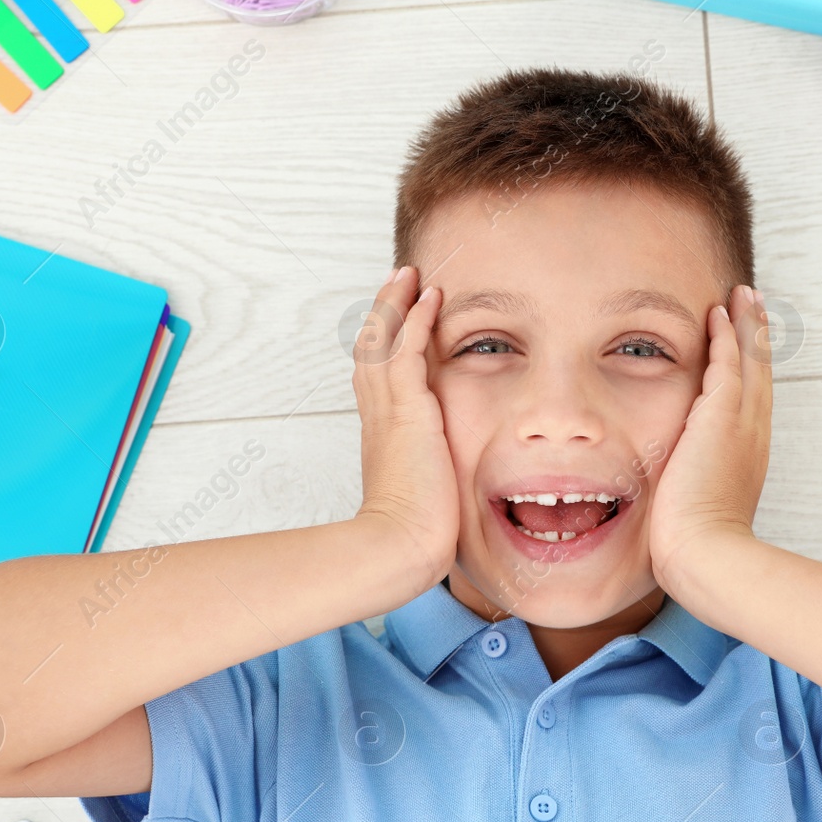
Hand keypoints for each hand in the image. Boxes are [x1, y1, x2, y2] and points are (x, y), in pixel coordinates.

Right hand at [350, 266, 457, 589]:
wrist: (400, 545)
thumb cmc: (414, 535)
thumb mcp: (425, 494)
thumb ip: (434, 476)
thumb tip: (449, 484)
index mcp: (383, 436)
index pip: (379, 378)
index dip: (385, 346)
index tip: (397, 322)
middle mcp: (379, 418)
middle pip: (372, 350)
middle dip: (384, 313)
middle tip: (397, 282)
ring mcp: (390, 412)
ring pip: (384, 343)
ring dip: (396, 305)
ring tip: (410, 276)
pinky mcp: (407, 412)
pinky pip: (406, 353)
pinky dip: (416, 321)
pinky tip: (430, 298)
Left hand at [648, 284, 772, 595]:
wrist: (708, 554)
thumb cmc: (698, 548)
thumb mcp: (699, 515)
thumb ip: (690, 496)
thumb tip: (674, 505)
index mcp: (747, 457)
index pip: (751, 404)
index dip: (751, 373)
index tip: (747, 350)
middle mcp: (753, 436)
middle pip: (760, 374)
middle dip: (756, 339)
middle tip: (754, 306)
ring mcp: (742, 424)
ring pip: (749, 362)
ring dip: (745, 326)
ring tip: (742, 297)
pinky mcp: (721, 417)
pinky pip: (727, 363)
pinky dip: (725, 336)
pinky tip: (717, 313)